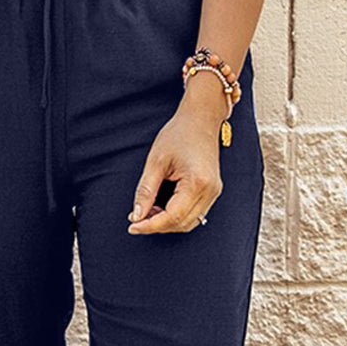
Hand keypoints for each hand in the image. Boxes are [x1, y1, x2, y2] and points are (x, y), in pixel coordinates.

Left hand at [127, 92, 226, 234]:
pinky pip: (194, 213)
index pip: (172, 216)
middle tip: (136, 219)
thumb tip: (137, 216)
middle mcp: (210, 191)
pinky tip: (160, 208)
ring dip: (166, 223)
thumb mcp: (156, 161)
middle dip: (157, 226)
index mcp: (197, 182)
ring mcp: (214, 192)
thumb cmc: (179, 134)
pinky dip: (176, 216)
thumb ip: (146, 191)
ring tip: (147, 212)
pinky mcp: (212, 191)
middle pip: (182, 224)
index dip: (150, 225)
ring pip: (189, 222)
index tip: (132, 226)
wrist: (200, 119)